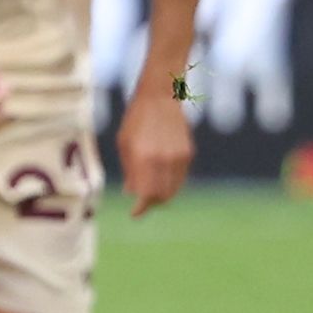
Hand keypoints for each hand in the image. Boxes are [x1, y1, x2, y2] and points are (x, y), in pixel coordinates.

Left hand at [117, 80, 194, 216]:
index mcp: (144, 158)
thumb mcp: (124, 144)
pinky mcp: (188, 153)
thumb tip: (131, 192)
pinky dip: (171, 183)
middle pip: (162, 196)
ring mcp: (179, 157)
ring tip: (151, 192)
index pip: (146, 194)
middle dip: (152, 204)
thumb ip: (129, 170)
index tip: (135, 214)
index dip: (141, 208)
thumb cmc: (136, 119)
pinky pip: (180, 177)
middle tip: (142, 203)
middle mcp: (164, 160)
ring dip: (162, 195)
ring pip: (173, 189)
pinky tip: (160, 177)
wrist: (160, 98)